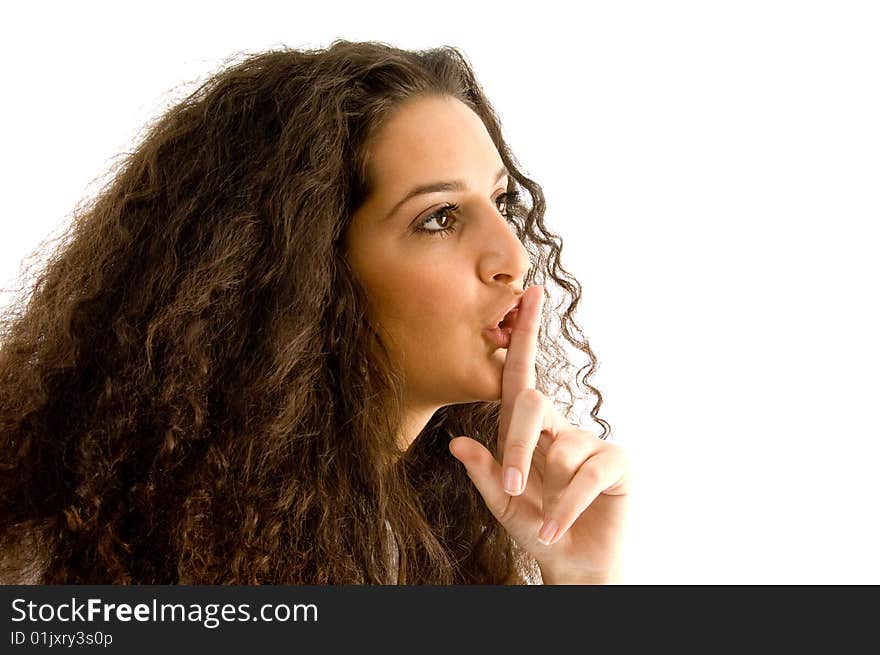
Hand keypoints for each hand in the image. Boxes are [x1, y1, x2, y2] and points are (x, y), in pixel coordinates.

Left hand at [449, 285, 630, 583]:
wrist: (574, 566)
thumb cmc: (537, 529)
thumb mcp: (502, 505)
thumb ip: (484, 475)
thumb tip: (456, 444)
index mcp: (527, 431)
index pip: (520, 376)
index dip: (524, 334)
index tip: (528, 292)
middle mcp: (558, 428)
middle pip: (531, 404)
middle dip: (518, 447)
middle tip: (511, 488)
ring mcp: (590, 443)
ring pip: (560, 447)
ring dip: (546, 495)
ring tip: (544, 523)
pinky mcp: (616, 464)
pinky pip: (587, 475)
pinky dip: (565, 508)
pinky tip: (556, 529)